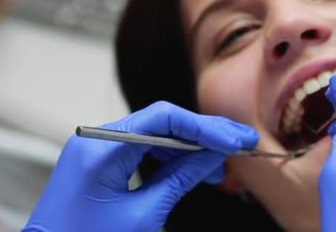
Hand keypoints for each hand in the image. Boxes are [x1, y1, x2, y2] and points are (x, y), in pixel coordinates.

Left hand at [23, 101, 258, 231]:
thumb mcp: (142, 215)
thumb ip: (179, 179)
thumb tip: (212, 156)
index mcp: (101, 149)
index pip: (163, 119)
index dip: (204, 128)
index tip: (234, 140)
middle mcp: (96, 140)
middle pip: (160, 122)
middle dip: (202, 134)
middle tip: (239, 142)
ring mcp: (96, 149)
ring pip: (154, 134)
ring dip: (188, 147)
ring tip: (220, 164)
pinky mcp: (98, 161)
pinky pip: (140, 149)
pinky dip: (168, 158)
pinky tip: (193, 169)